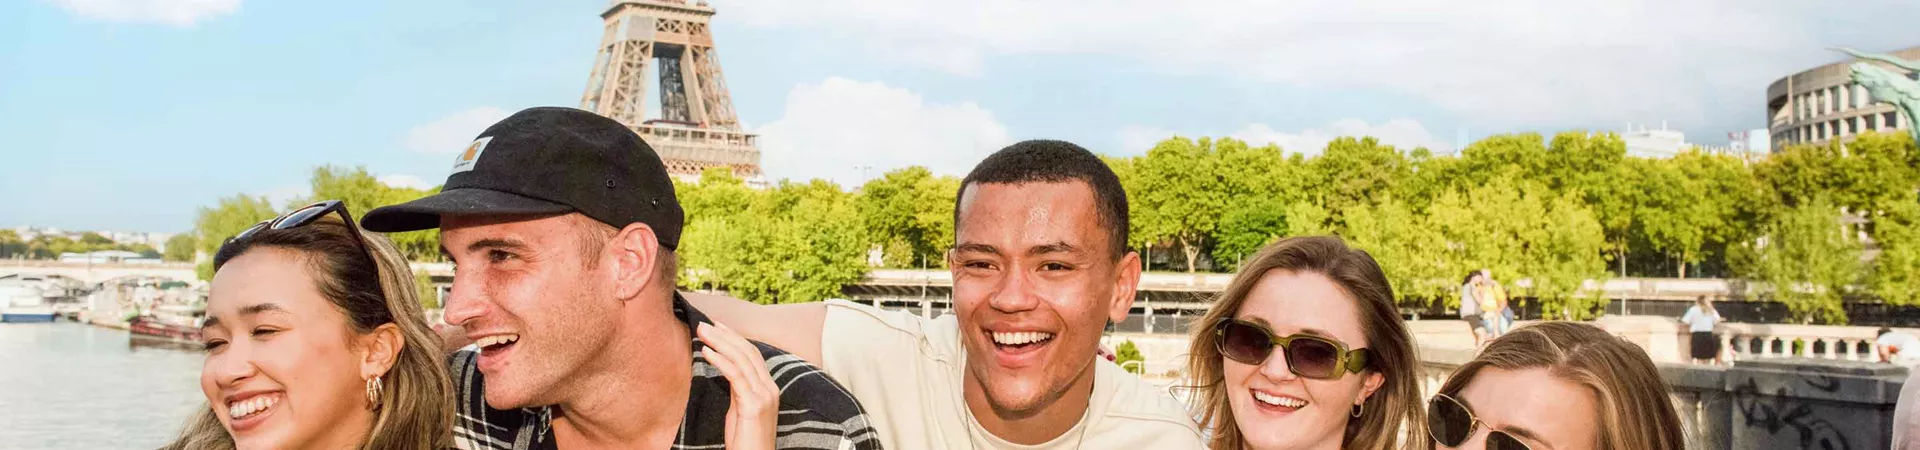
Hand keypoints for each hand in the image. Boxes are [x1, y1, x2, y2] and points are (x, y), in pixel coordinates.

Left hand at [698, 322, 777, 449]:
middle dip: (725, 335)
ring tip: (701, 332)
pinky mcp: (754, 405)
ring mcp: (764, 396)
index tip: (717, 326)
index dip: (735, 338)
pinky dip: (720, 360)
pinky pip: (736, 376)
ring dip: (720, 342)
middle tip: (704, 323)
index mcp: (768, 388)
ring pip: (742, 360)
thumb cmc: (745, 442)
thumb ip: (738, 391)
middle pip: (748, 352)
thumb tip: (725, 371)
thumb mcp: (741, 410)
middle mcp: (770, 388)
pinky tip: (707, 352)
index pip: (752, 355)